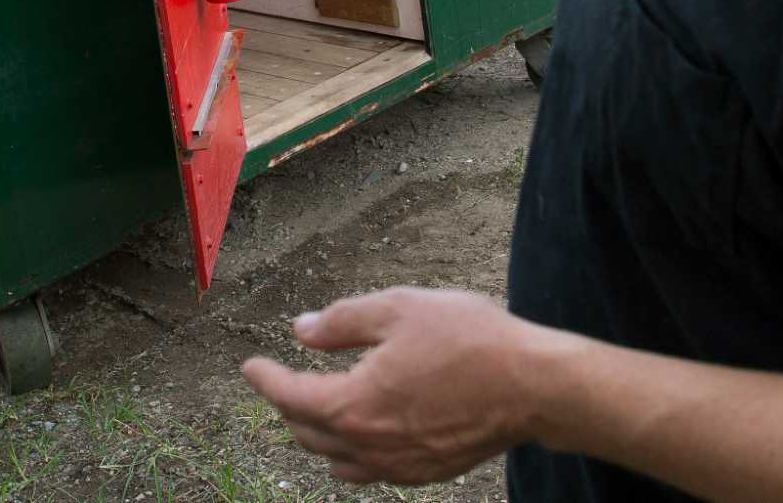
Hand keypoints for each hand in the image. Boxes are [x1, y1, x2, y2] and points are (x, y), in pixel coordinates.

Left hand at [241, 287, 553, 484]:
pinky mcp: (426, 473)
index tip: (249, 365)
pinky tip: (360, 435)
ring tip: (314, 407)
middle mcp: (370, 446)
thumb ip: (341, 322)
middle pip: (307, 433)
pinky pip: (370, 473)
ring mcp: (399, 466)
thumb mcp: (397, 309)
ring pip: (337, 460)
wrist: (533, 386)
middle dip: (288, 405)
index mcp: (354, 404)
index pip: (290, 397)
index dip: (265, 379)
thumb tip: (301, 331)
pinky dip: (352, 455)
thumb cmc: (468, 339)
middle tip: (281, 380)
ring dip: (317, 434)